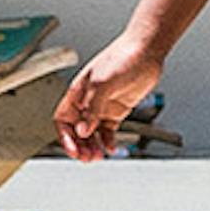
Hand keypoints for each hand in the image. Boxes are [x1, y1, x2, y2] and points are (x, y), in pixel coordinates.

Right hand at [49, 40, 166, 158]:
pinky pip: (108, 132)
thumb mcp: (103, 84)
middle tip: (86, 158)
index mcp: (77, 93)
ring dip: (92, 146)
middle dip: (79, 146)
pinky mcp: (117, 111)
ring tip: (97, 157)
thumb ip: (93, 109)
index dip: (65, 136)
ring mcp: (102, 107)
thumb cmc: (122, 58)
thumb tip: (83, 131)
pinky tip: (110, 148)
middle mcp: (88, 101)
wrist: (146, 52)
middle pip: (76, 130)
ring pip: (91, 134)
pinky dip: (107, 142)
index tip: (74, 150)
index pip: (62, 120)